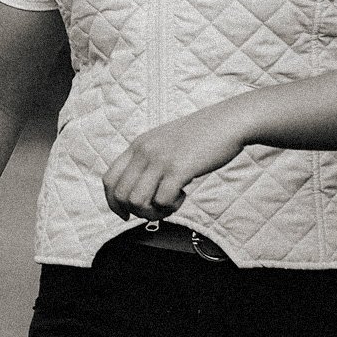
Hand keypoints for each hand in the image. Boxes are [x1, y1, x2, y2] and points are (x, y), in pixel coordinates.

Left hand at [103, 102, 251, 221]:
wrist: (227, 122)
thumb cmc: (200, 136)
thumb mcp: (164, 142)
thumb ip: (149, 160)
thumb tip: (137, 191)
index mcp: (138, 145)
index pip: (109, 180)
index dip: (113, 203)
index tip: (126, 214)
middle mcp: (144, 152)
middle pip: (121, 196)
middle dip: (137, 211)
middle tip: (157, 209)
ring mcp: (160, 160)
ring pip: (137, 202)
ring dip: (154, 211)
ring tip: (171, 202)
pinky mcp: (179, 169)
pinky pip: (162, 201)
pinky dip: (171, 206)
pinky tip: (183, 195)